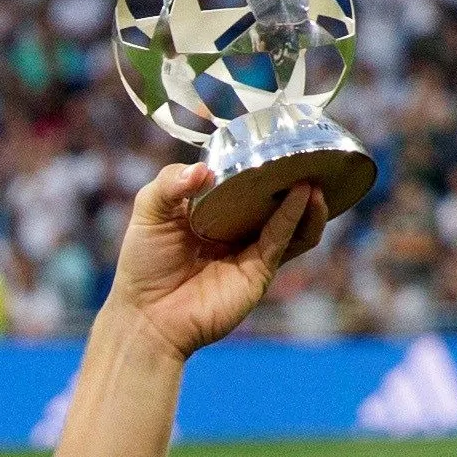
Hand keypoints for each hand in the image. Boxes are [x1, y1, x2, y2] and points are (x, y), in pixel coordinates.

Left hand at [106, 166, 322, 361]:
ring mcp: (251, 250)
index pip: (242, 182)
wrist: (147, 316)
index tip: (269, 140)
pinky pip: (284, 239)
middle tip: (303, 153)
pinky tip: (302, 194)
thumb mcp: (148, 212)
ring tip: (313, 173)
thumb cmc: (143, 265)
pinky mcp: (260, 270)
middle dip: (291, 177)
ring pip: (292, 221)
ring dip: (307, 199)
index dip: (256, 164)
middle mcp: (237, 229)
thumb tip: (204, 169)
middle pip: (274, 199)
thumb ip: (169, 183)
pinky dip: (295, 215)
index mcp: (213, 212)